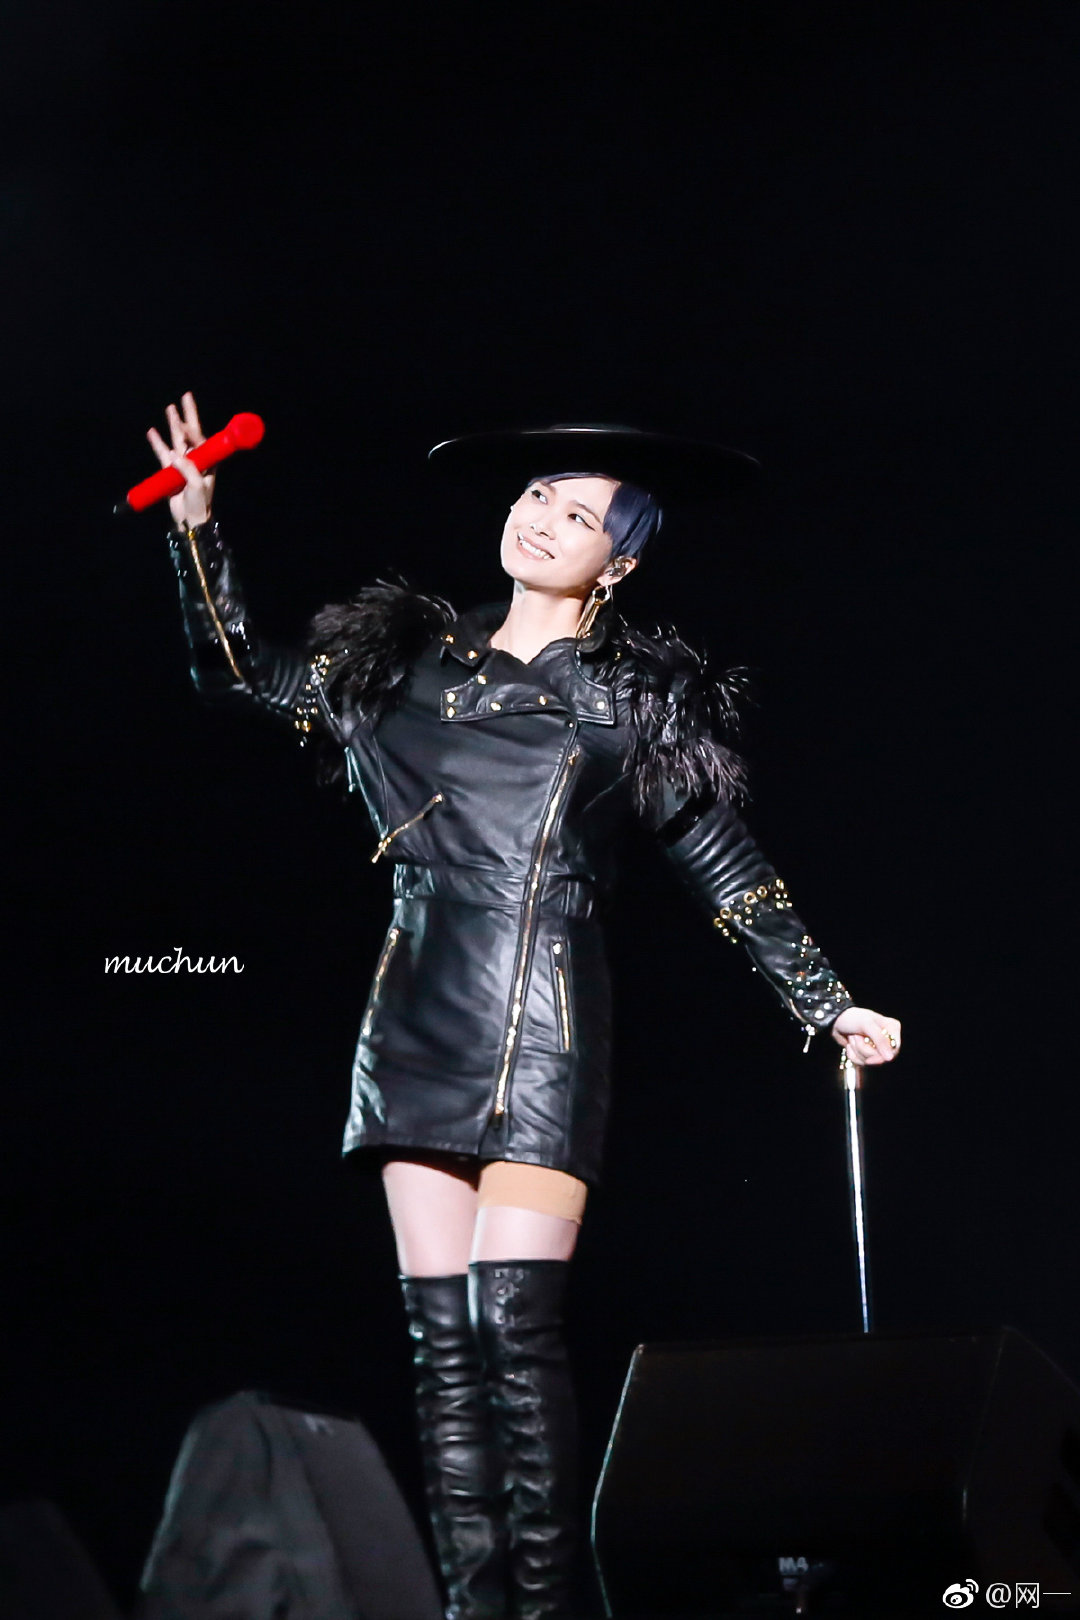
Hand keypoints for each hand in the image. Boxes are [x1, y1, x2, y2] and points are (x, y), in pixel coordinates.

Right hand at [146, 391, 215, 530]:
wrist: (189, 519)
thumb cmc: (199, 503)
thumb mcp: (198, 486)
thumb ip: (187, 469)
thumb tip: (173, 455)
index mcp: (208, 460)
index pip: (200, 439)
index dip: (192, 430)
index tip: (184, 424)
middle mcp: (196, 458)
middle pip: (190, 432)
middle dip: (188, 415)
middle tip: (186, 396)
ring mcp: (183, 463)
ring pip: (176, 439)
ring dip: (173, 424)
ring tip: (170, 408)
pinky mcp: (170, 471)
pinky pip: (162, 453)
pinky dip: (157, 443)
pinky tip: (152, 431)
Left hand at [830, 1005, 900, 1065]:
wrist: (836, 1021)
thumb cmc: (852, 1017)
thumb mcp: (867, 1024)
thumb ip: (880, 1040)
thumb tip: (890, 1058)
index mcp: (892, 1028)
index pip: (894, 1050)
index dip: (881, 1056)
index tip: (869, 1059)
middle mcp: (886, 1039)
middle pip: (881, 1058)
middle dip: (864, 1050)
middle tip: (856, 1037)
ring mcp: (876, 1047)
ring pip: (870, 1061)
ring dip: (857, 1050)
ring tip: (853, 1037)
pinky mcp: (866, 1053)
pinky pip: (861, 1063)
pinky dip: (853, 1055)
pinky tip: (850, 1044)